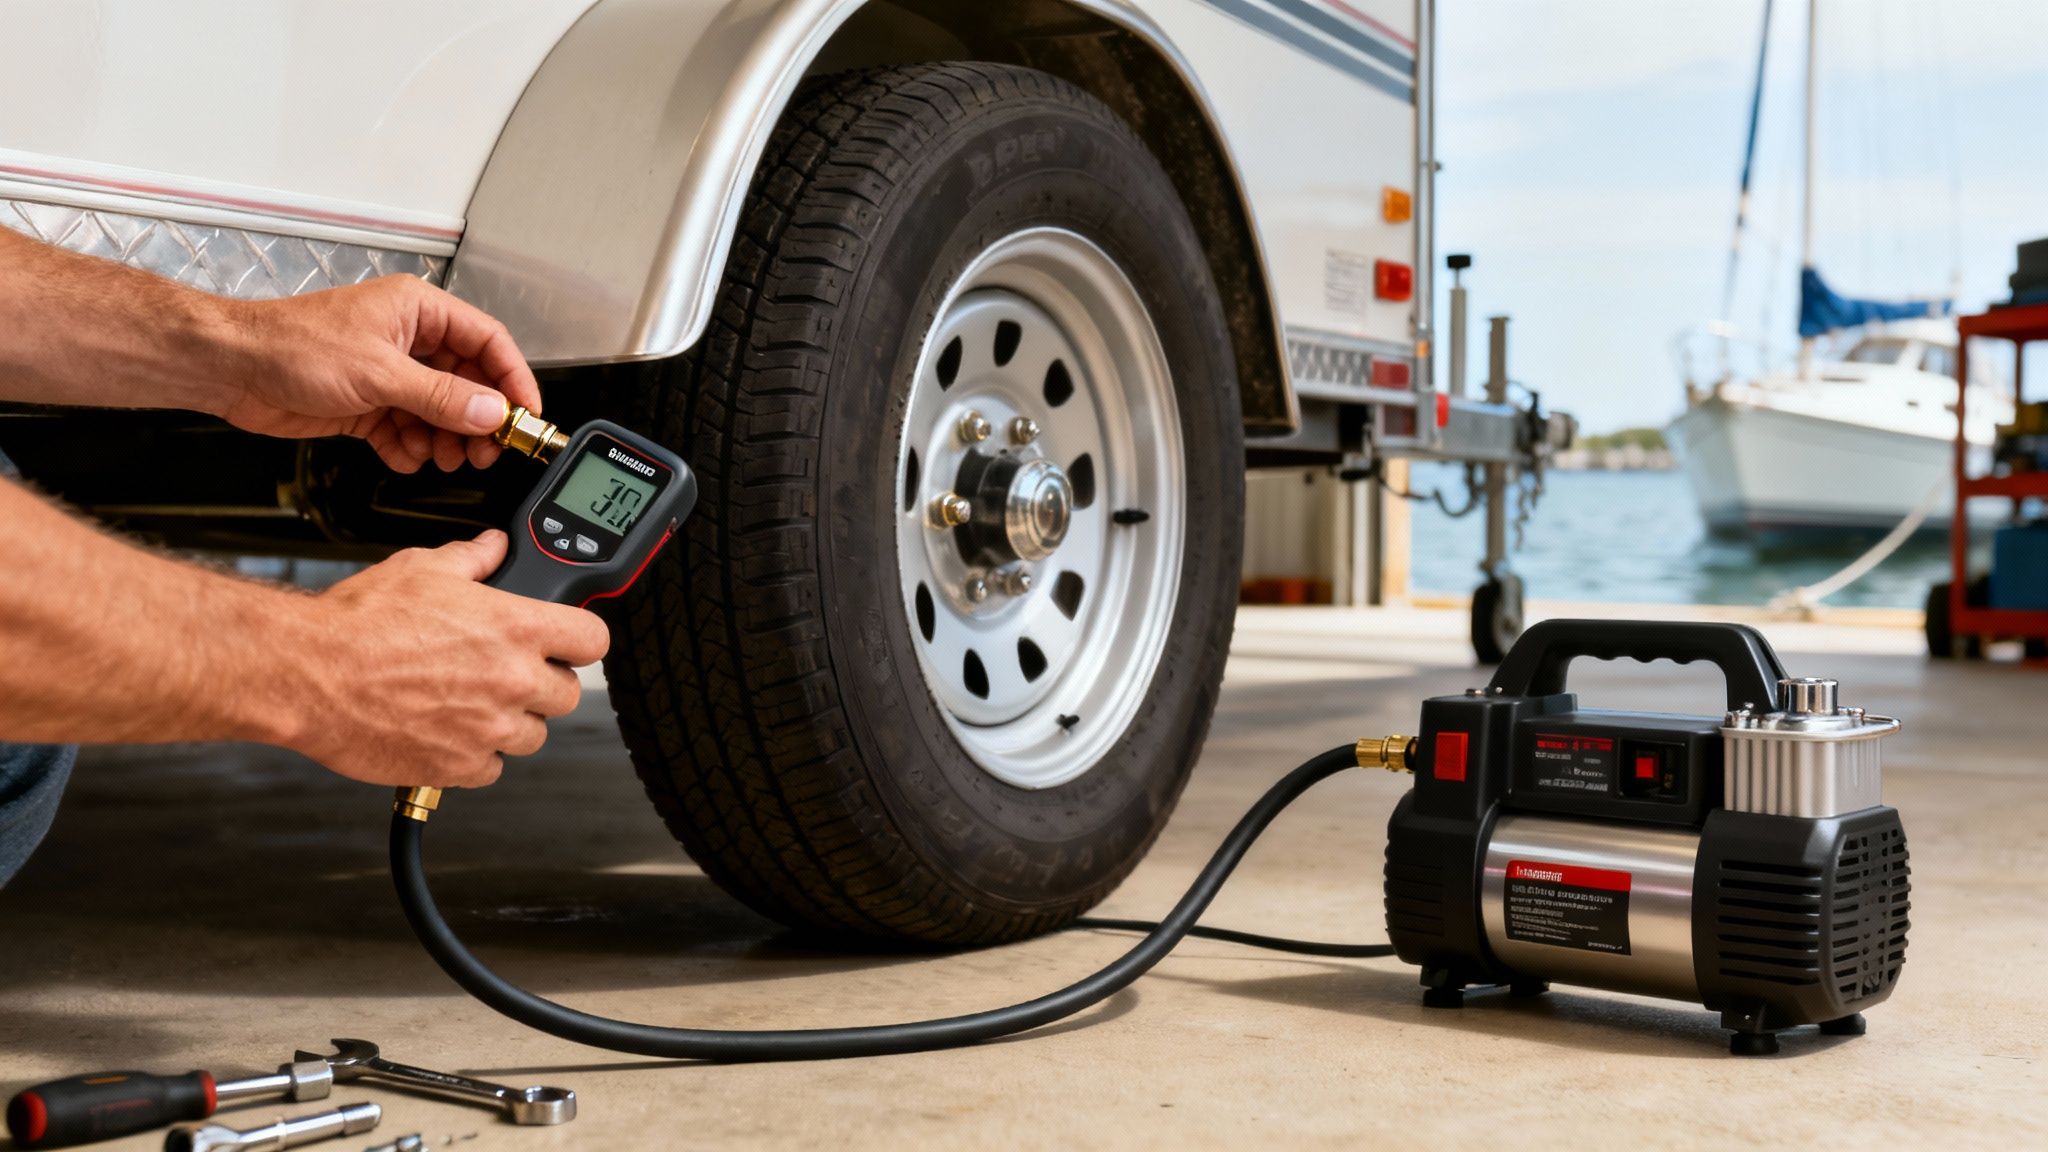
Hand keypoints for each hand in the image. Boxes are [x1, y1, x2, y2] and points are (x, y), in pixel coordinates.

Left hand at [215, 275, 541, 472]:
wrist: (230, 368)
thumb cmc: (289, 345)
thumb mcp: (379, 373)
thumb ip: (440, 397)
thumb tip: (490, 412)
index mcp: (418, 312)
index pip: (487, 342)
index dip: (512, 379)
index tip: (526, 415)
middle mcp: (408, 340)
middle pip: (468, 383)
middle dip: (477, 420)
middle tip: (485, 451)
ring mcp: (389, 374)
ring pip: (439, 412)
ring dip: (444, 440)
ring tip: (442, 458)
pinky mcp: (368, 405)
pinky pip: (407, 431)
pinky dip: (409, 449)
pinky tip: (403, 456)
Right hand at [290, 531, 609, 786]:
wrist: (305, 674)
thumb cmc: (357, 623)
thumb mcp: (421, 569)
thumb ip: (471, 558)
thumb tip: (494, 547)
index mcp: (514, 628)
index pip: (593, 640)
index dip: (580, 640)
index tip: (566, 642)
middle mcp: (511, 680)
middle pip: (567, 694)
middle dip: (542, 684)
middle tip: (506, 673)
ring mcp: (488, 728)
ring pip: (532, 735)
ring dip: (509, 721)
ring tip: (468, 702)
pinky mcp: (459, 766)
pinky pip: (491, 768)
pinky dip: (474, 755)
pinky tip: (447, 731)